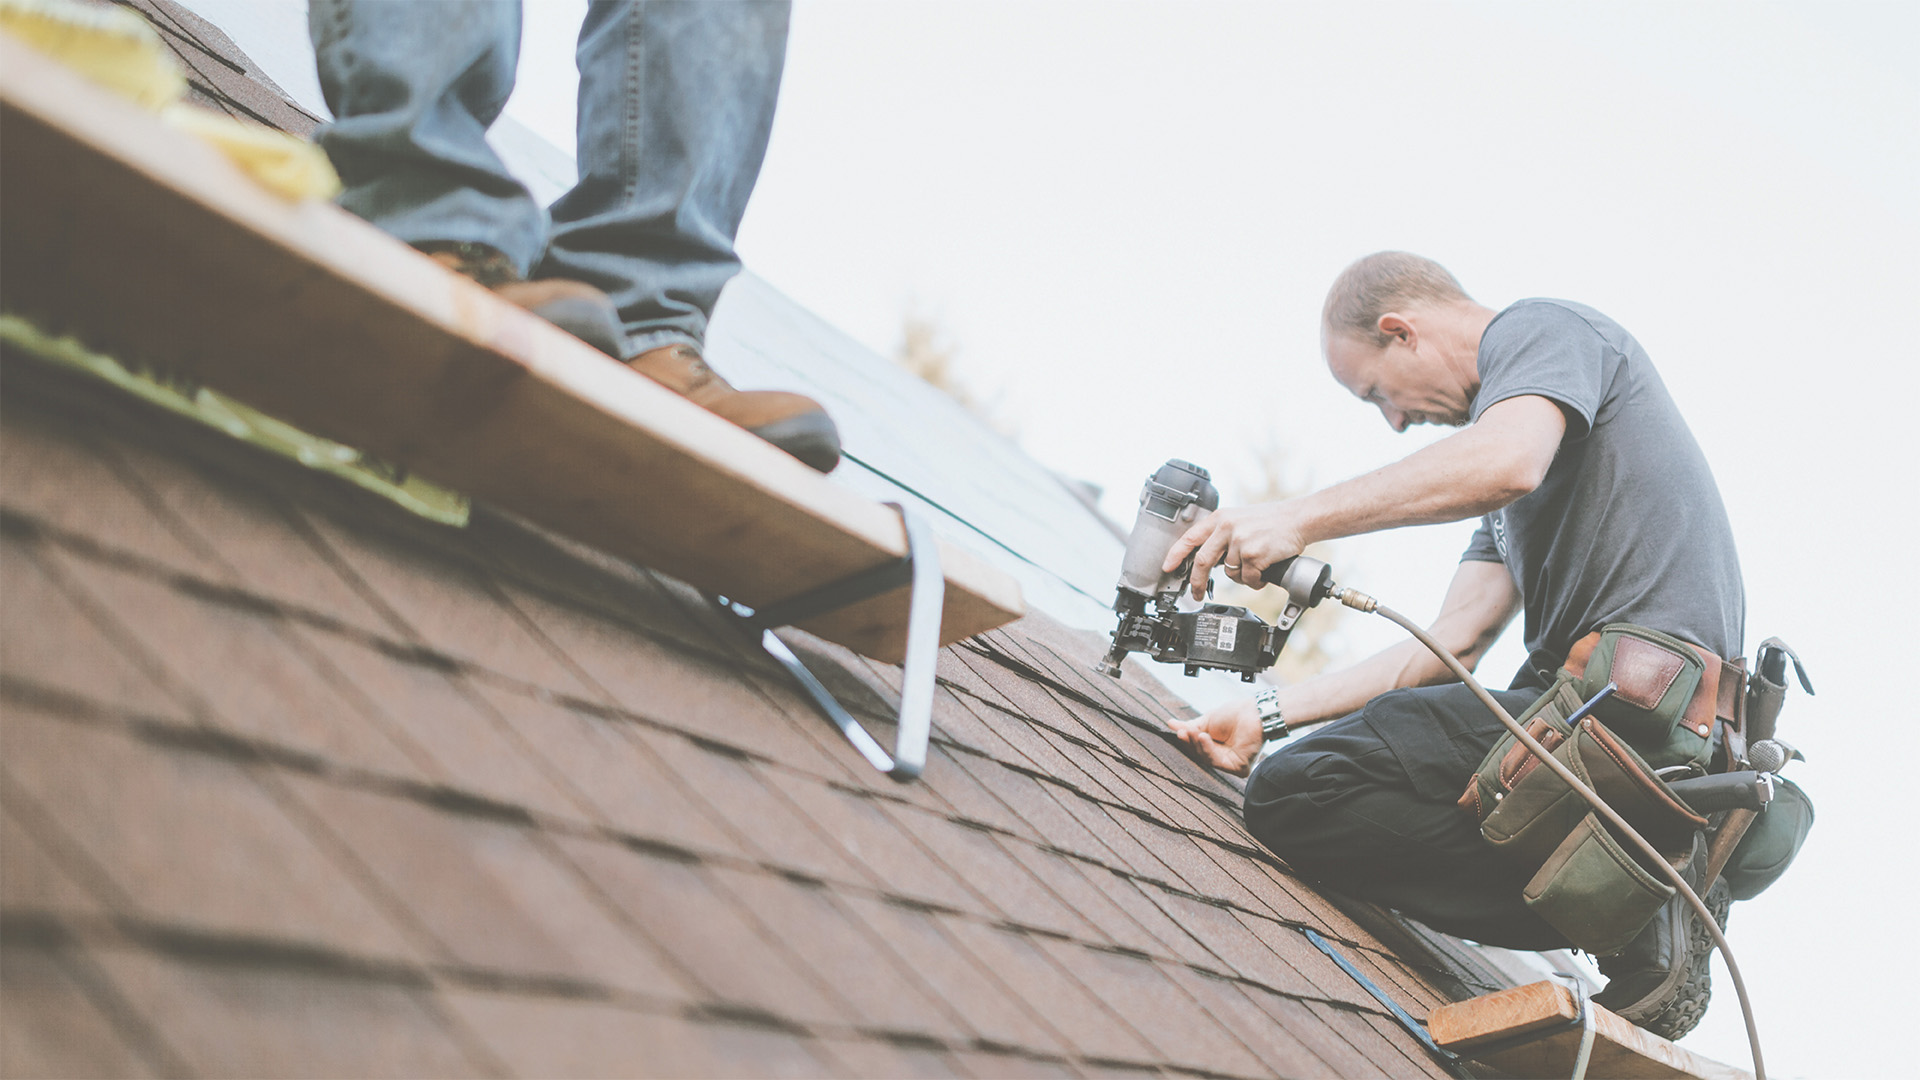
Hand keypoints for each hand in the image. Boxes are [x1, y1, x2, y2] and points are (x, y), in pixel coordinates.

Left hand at [1162, 502, 1306, 599]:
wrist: (1299, 519)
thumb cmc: (1272, 521)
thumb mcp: (1239, 519)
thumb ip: (1222, 535)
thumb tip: (1207, 560)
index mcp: (1220, 518)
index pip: (1190, 537)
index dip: (1176, 554)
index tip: (1167, 567)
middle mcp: (1226, 528)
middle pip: (1202, 562)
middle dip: (1197, 582)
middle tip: (1197, 594)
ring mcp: (1239, 542)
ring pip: (1230, 573)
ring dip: (1242, 577)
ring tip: (1256, 567)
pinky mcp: (1253, 555)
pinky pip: (1247, 579)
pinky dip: (1255, 582)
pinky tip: (1264, 572)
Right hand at [1167, 697, 1264, 775]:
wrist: (1253, 712)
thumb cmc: (1234, 714)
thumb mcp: (1206, 721)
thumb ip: (1189, 726)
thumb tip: (1169, 724)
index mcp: (1216, 745)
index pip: (1197, 748)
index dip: (1187, 741)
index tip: (1178, 732)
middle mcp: (1223, 756)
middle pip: (1200, 755)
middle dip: (1191, 743)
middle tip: (1184, 732)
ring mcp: (1231, 763)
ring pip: (1207, 760)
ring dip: (1199, 745)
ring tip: (1195, 733)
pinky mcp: (1239, 769)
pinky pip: (1218, 763)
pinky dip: (1209, 750)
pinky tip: (1205, 738)